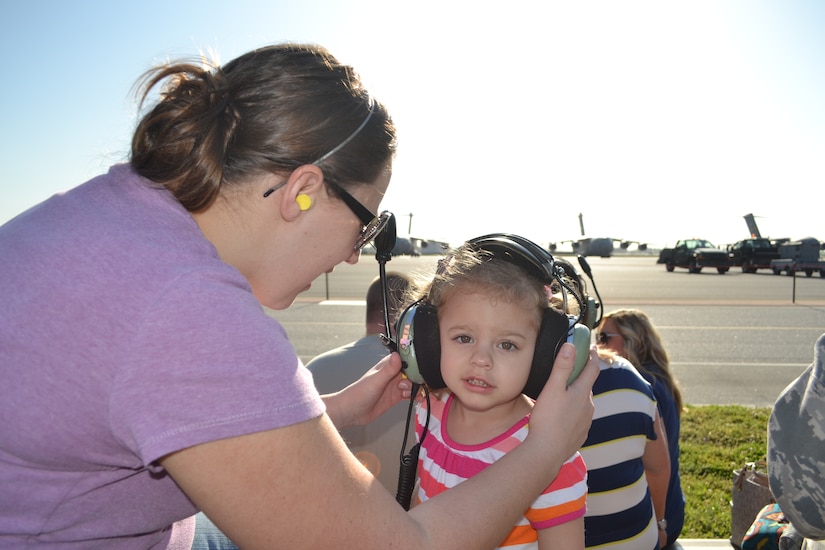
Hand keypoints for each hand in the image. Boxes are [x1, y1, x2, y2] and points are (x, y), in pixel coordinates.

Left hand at [322, 352, 411, 429]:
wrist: (352, 412)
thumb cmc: (359, 393)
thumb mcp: (376, 380)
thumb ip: (389, 369)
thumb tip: (398, 355)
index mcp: (388, 365)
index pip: (406, 359)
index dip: (416, 362)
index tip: (422, 368)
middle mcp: (393, 373)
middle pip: (412, 372)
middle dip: (418, 377)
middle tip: (417, 385)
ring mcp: (394, 385)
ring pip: (412, 383)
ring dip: (417, 387)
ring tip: (412, 393)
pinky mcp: (396, 396)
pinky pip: (410, 394)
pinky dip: (415, 396)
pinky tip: (416, 399)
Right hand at [529, 344, 597, 459]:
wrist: (547, 452)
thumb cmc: (548, 419)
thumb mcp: (552, 388)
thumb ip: (562, 366)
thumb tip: (571, 346)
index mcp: (582, 393)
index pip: (592, 369)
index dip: (592, 356)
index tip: (592, 347)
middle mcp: (588, 406)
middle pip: (587, 387)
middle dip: (582, 378)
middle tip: (571, 371)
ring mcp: (586, 422)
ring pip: (583, 404)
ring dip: (577, 397)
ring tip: (564, 395)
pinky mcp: (580, 434)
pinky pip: (579, 419)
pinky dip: (573, 413)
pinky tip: (562, 416)